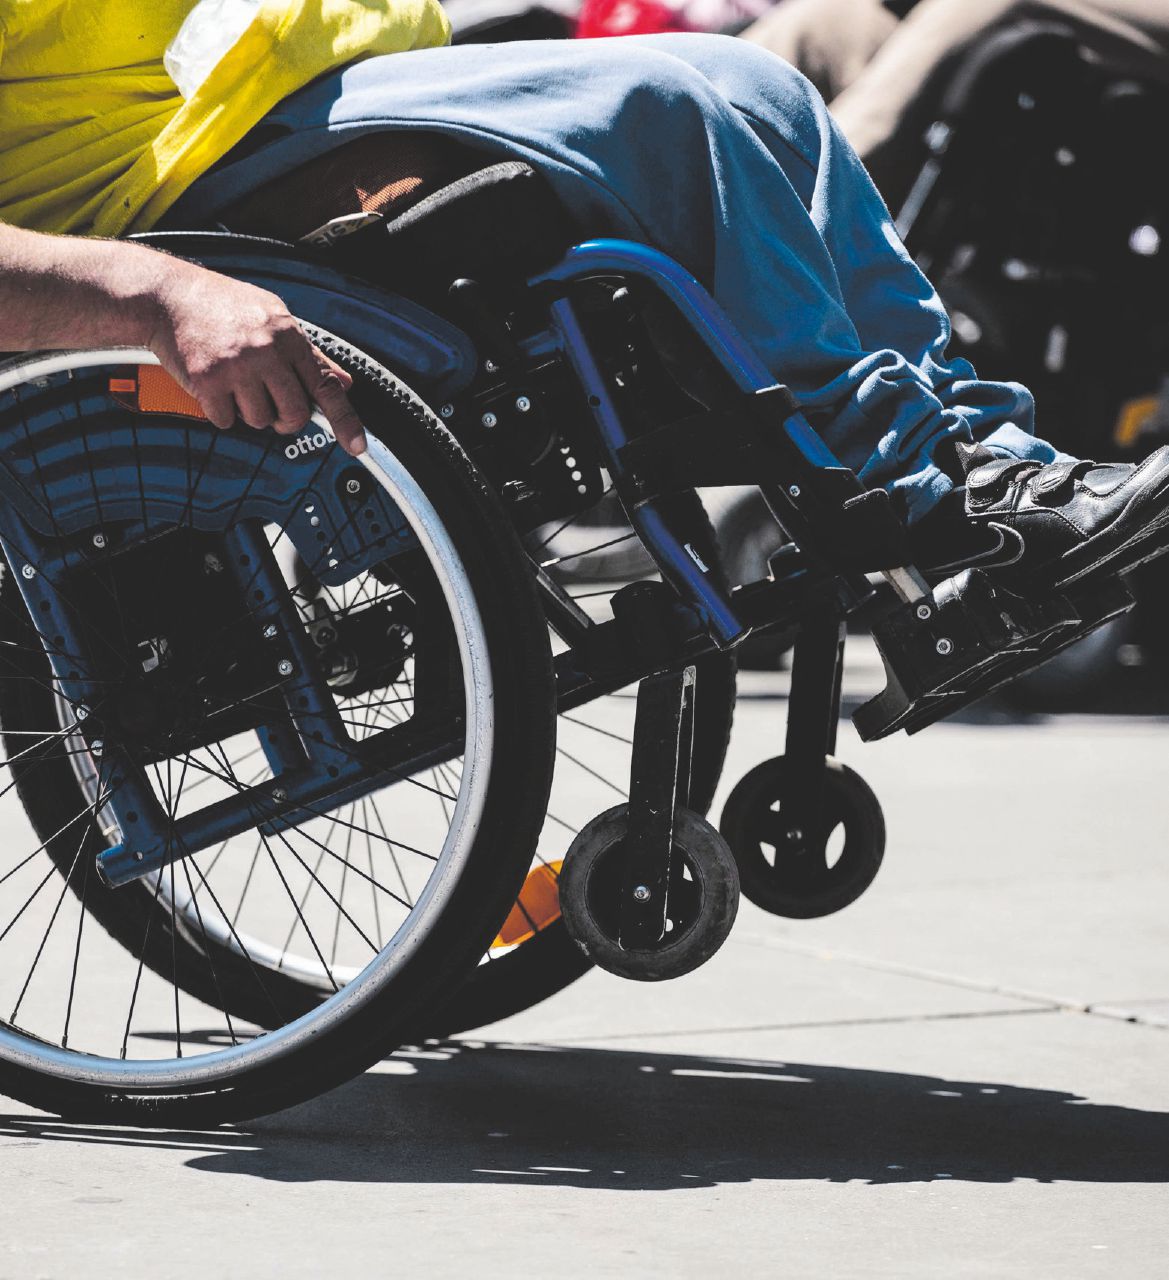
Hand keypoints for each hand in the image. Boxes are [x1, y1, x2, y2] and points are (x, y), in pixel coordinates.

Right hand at [147, 260, 365, 455]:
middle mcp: (267, 352)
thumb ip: (310, 355)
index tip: (357, 446)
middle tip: (270, 403)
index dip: (345, 421)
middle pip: (294, 415)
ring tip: (236, 383)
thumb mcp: (275, 318)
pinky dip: (220, 412)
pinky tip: (215, 386)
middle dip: (284, 419)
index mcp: (289, 337)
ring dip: (249, 412)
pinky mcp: (208, 381)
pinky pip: (226, 421)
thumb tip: (343, 383)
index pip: (326, 385)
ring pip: (260, 421)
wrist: (169, 294)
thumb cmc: (223, 306)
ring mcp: (238, 367)